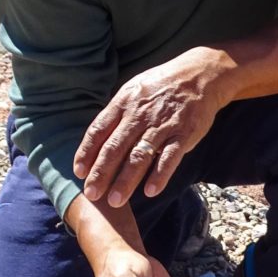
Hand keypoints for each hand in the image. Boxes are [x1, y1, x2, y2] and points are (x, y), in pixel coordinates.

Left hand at [74, 50, 229, 207]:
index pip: (99, 130)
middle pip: (116, 147)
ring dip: (126, 180)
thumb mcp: (133, 91)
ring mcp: (162, 125)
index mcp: (124, 103)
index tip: (78, 172)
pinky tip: (150, 191)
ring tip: (115, 201)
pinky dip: (160, 175)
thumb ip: (116, 114)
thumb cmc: (161, 86)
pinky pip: (170, 157)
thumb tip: (95, 141)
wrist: (199, 75)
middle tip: (91, 194)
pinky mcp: (184, 133)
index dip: (87, 152)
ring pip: (140, 156)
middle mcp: (140, 114)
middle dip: (101, 173)